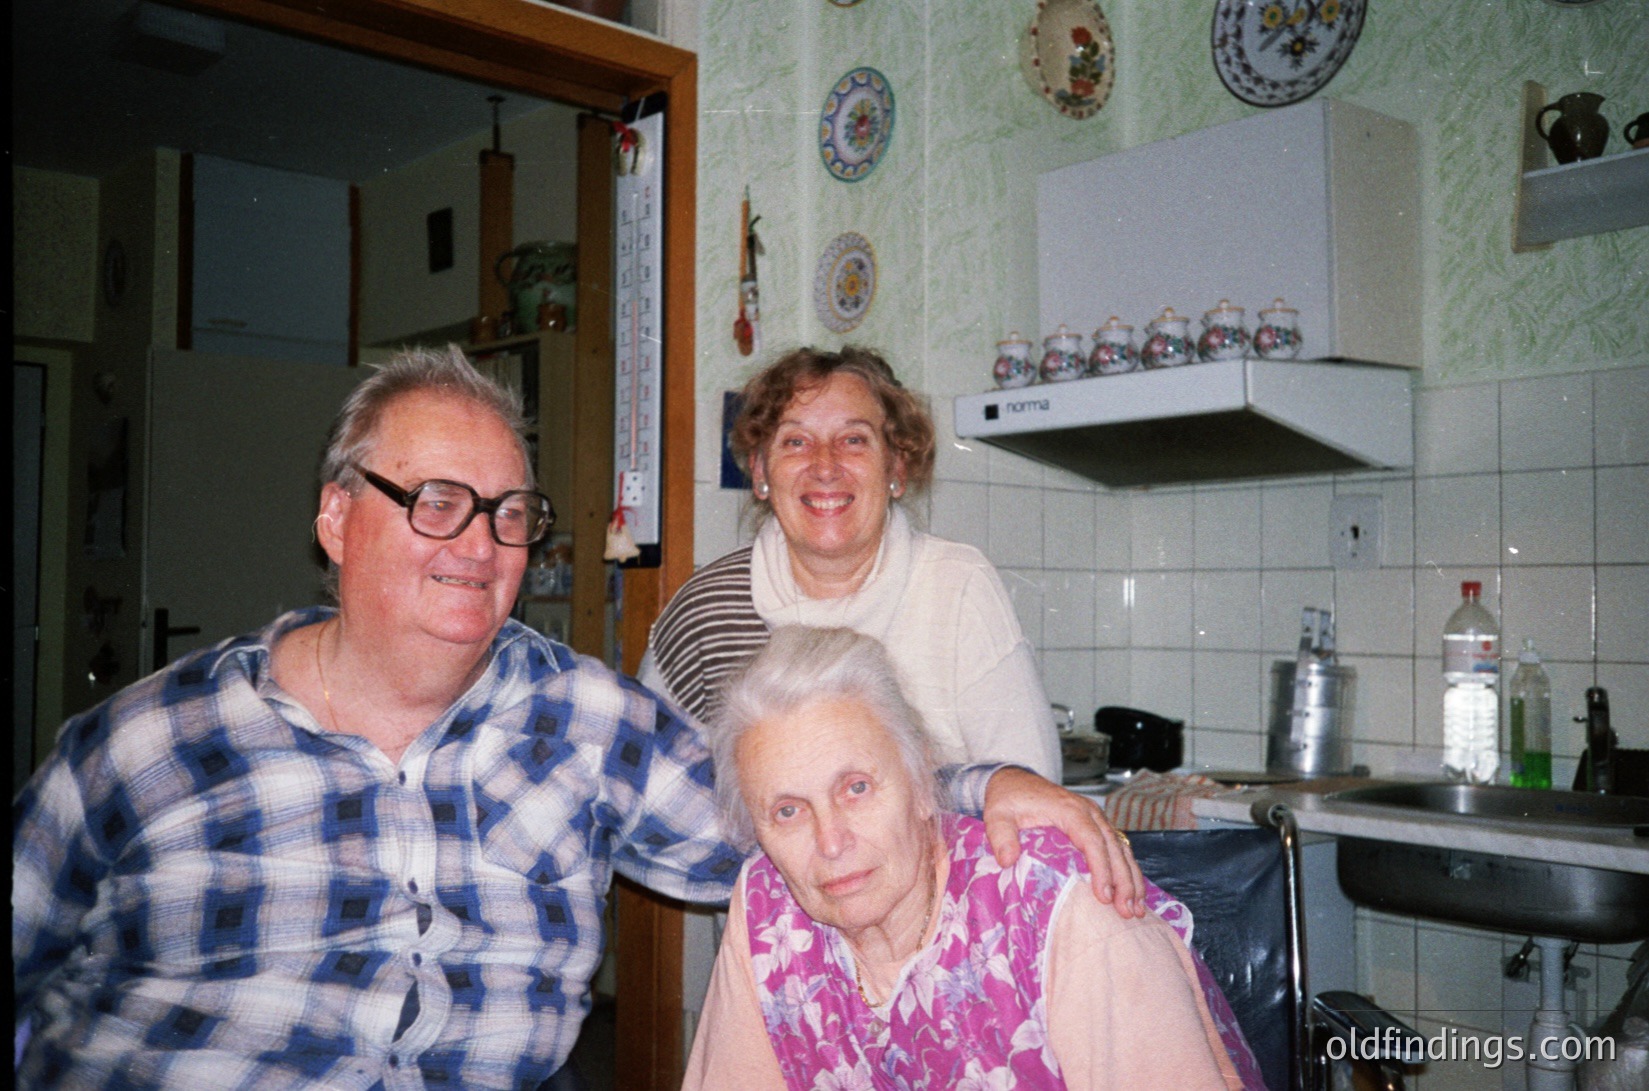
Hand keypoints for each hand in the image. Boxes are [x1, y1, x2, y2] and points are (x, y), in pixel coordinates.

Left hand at [981, 767, 1145, 916]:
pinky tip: (1133, 894)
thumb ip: (1001, 835)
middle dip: (1123, 880)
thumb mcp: (997, 814)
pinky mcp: (1096, 826)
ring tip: (1136, 909)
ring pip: (1122, 849)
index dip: (1101, 868)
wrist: (1014, 780)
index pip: (1091, 839)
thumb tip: (1008, 860)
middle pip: (1114, 847)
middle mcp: (1089, 812)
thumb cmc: (1008, 799)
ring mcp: (1096, 819)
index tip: (1104, 895)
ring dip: (1131, 879)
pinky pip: (1118, 849)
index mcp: (1069, 809)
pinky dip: (1128, 871)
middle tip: (1126, 911)